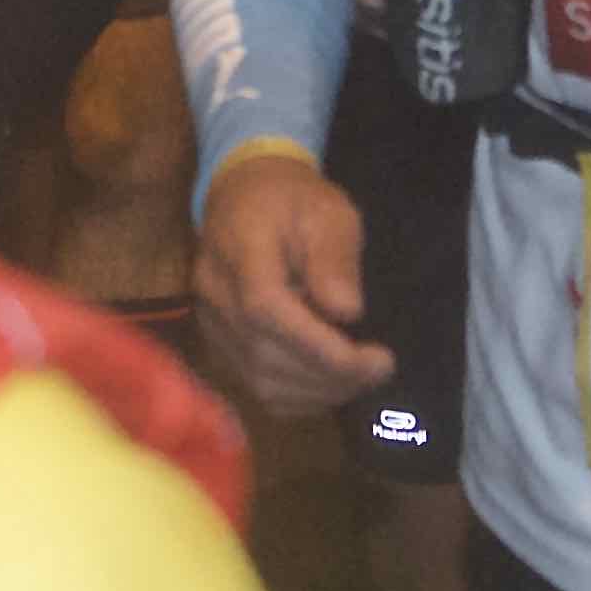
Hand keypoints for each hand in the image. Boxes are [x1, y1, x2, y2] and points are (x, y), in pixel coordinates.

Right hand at [194, 149, 391, 416]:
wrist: (245, 195)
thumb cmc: (293, 200)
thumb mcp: (329, 211)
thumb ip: (336, 257)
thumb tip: (347, 312)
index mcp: (240, 248)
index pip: (268, 310)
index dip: (321, 346)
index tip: (375, 360)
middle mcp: (215, 291)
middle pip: (264, 354)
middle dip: (330, 375)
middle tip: (380, 371)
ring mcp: (209, 320)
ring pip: (257, 378)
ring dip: (316, 391)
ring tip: (360, 378)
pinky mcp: (216, 341)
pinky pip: (252, 384)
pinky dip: (295, 396)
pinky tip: (329, 384)